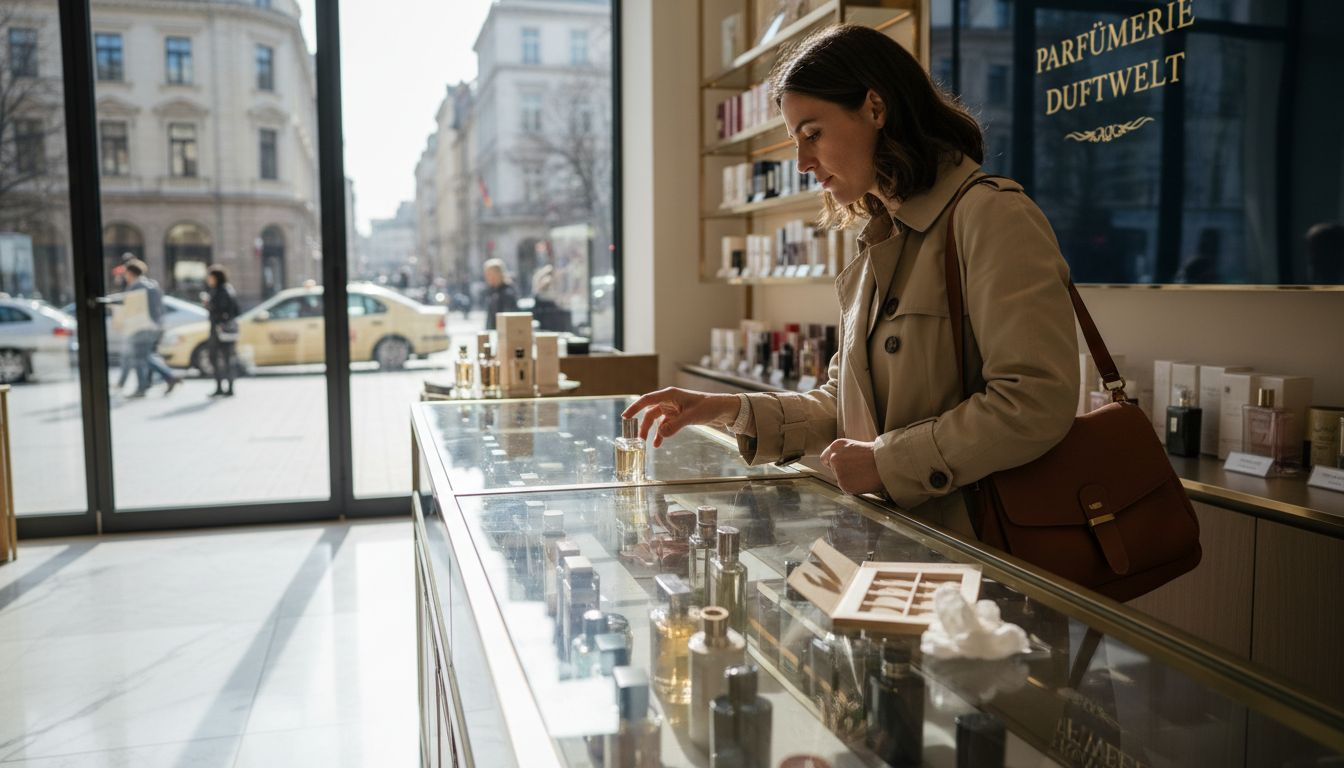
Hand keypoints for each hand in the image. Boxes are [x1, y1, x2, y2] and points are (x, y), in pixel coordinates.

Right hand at [622, 388, 739, 447]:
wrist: (722, 409)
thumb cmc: (708, 407)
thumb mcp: (691, 416)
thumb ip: (674, 426)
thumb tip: (659, 434)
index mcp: (670, 395)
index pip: (647, 400)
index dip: (635, 407)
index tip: (625, 417)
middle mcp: (669, 400)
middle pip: (650, 412)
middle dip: (643, 425)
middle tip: (637, 438)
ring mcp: (673, 408)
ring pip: (656, 420)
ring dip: (651, 430)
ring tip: (646, 443)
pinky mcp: (678, 416)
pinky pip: (665, 425)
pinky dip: (661, 434)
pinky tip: (659, 444)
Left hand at [820, 438, 882, 495]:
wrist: (886, 463)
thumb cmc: (876, 454)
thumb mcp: (856, 447)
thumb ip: (845, 454)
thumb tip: (842, 463)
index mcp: (837, 446)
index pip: (825, 458)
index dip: (833, 464)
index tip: (840, 466)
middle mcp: (834, 458)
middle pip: (833, 470)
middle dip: (843, 472)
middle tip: (857, 471)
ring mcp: (838, 471)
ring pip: (840, 480)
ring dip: (849, 480)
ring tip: (864, 475)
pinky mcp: (844, 484)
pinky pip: (847, 488)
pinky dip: (854, 488)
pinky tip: (864, 481)